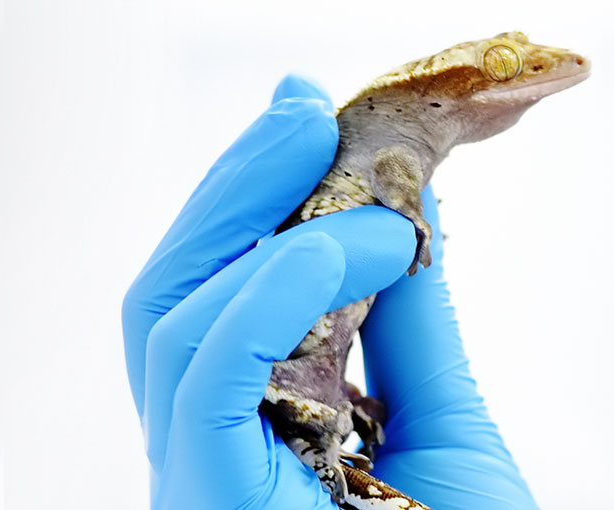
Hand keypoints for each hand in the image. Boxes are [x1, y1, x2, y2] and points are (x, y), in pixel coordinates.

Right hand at [121, 75, 532, 507]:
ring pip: (167, 322)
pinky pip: (208, 374)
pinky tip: (349, 249)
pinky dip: (272, 290)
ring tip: (374, 202)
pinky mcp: (212, 498)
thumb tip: (397, 206)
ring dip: (264, 224)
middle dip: (233, 189)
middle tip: (305, 112)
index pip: (203, 298)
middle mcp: (202, 458)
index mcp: (244, 436)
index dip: (240, 201)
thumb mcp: (446, 423)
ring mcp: (198, 484)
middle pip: (167, 296)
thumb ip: (407, 322)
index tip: (302, 116)